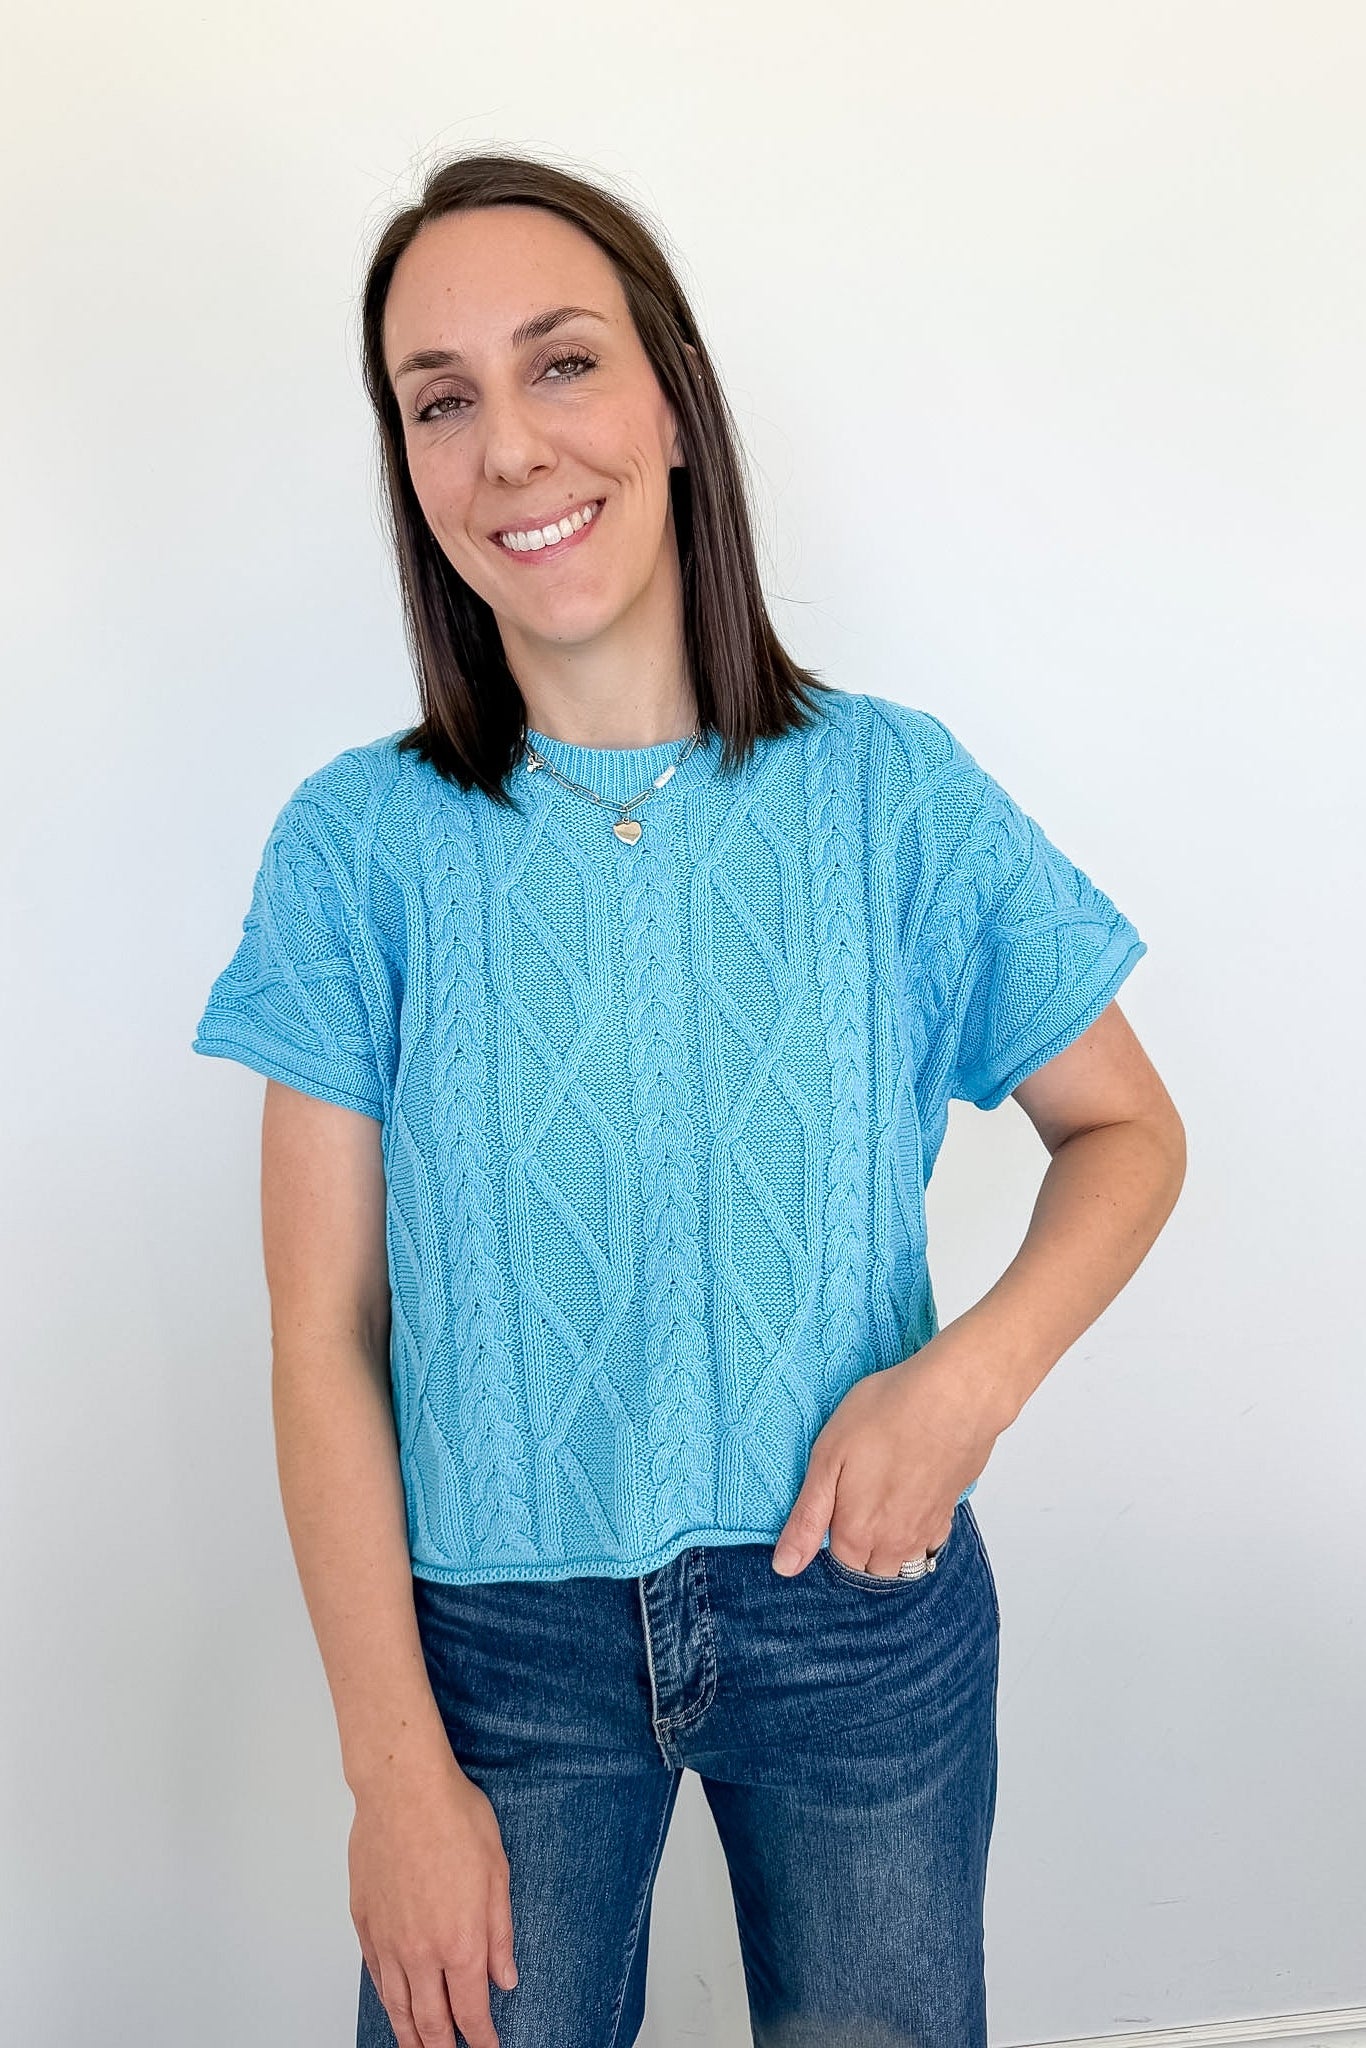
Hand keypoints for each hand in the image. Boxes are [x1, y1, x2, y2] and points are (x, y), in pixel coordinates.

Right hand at [350, 1745, 516, 2047]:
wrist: (403, 1789)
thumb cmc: (454, 1818)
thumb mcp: (498, 1873)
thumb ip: (501, 1934)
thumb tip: (506, 1978)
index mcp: (461, 1942)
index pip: (471, 2011)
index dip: (481, 2039)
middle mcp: (421, 1952)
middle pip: (430, 2021)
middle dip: (443, 2047)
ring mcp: (388, 1940)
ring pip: (397, 2005)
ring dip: (409, 2034)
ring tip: (418, 2047)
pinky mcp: (365, 1922)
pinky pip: (376, 1975)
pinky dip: (386, 1997)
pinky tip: (393, 2002)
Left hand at [771, 1328, 1008, 1576]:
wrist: (954, 1397)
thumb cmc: (886, 1415)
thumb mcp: (827, 1458)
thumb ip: (807, 1519)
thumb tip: (785, 1566)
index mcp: (857, 1533)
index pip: (838, 1562)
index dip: (830, 1534)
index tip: (831, 1504)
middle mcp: (894, 1543)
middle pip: (870, 1568)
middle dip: (858, 1548)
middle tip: (855, 1502)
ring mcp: (925, 1531)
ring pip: (902, 1562)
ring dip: (888, 1547)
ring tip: (882, 1504)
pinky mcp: (948, 1512)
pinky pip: (930, 1543)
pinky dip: (918, 1534)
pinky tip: (911, 1501)